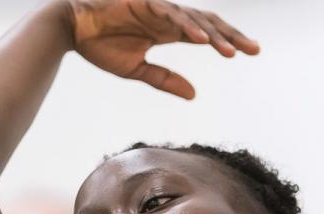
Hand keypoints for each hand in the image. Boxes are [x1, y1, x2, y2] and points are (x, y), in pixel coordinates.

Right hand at [66, 0, 258, 98]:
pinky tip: (202, 40)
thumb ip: (165, 80)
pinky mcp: (142, 1)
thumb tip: (194, 95)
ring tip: (231, 52)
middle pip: (207, 23)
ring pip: (192, 19)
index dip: (227, 41)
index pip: (206, 33)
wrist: (68, 28)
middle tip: (255, 49)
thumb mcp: (136, 69)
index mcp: (167, 29)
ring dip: (213, 36)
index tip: (249, 53)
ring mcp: (156, 6)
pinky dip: (186, 26)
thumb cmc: (98, 45)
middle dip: (232, 35)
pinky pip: (169, 13)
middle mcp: (166, 15)